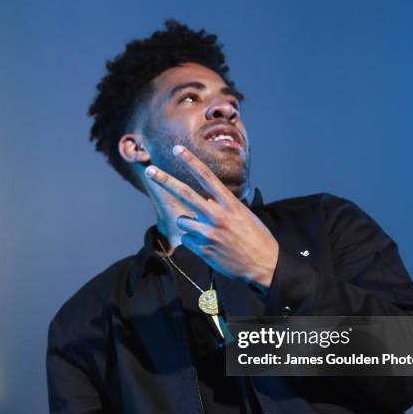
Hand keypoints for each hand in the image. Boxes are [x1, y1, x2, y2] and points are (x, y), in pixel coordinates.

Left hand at [144, 145, 278, 289]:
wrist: (262, 264)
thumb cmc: (255, 236)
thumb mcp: (243, 214)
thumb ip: (223, 205)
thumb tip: (205, 200)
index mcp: (230, 203)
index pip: (206, 176)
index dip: (190, 161)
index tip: (177, 149)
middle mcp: (217, 215)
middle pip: (185, 193)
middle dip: (165, 180)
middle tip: (150, 170)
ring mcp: (208, 233)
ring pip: (183, 220)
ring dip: (188, 223)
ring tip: (206, 231)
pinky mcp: (204, 250)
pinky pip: (187, 240)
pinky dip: (194, 241)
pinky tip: (210, 245)